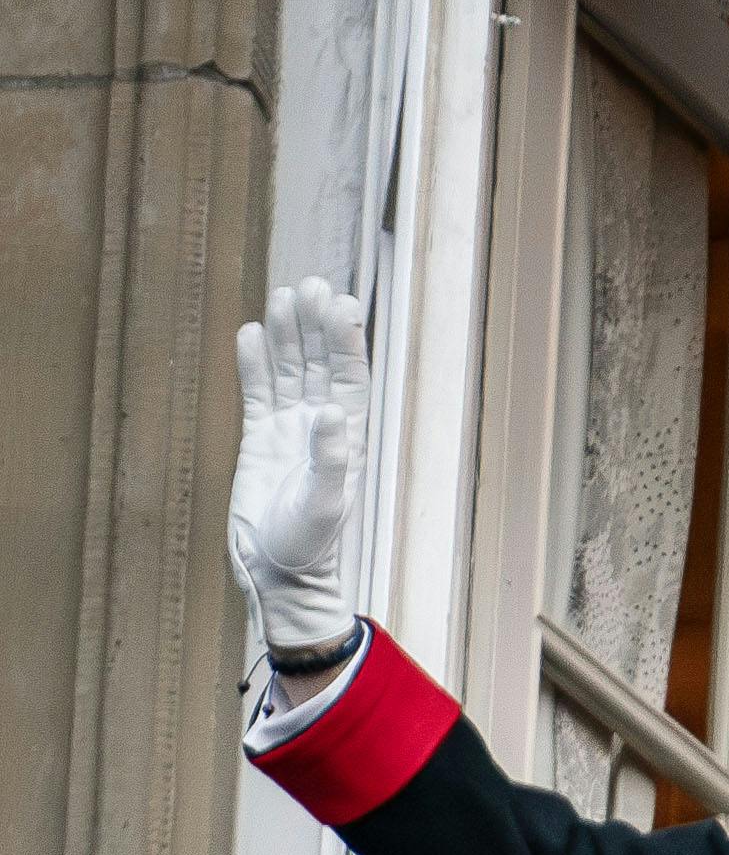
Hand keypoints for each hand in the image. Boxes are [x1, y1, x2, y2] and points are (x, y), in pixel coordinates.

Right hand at [231, 277, 371, 652]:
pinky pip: (258, 392)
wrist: (277, 571)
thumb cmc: (310, 544)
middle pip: (320, 364)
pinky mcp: (259, 438)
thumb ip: (330, 459)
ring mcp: (289, 430)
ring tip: (282, 297)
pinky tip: (252, 333)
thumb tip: (326, 412)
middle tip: (310, 284)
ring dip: (288, 335)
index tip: (340, 304)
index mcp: (348, 437)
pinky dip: (255, 364)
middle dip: (316, 326)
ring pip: (290, 371)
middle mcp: (322, 427)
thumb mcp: (324, 504)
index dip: (346, 341)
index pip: (349, 378)